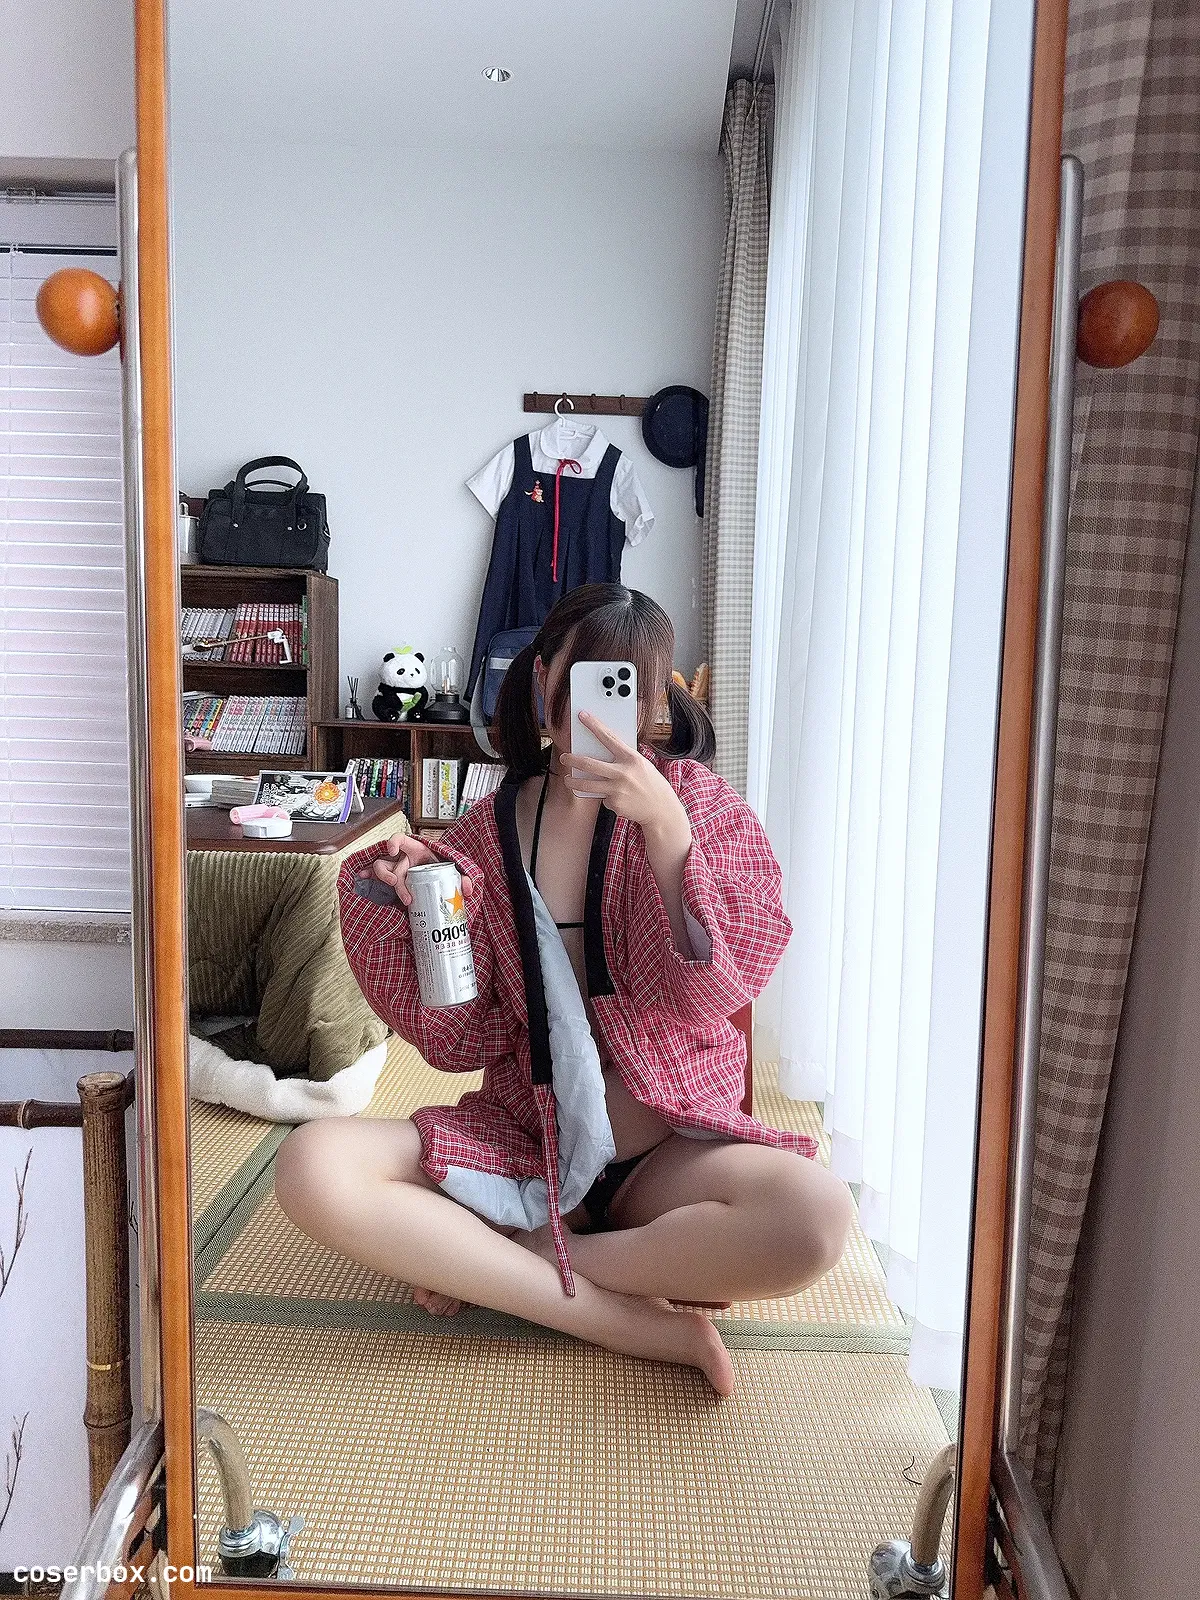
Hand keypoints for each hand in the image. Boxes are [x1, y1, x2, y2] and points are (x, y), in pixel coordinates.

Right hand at [372, 832, 475, 906]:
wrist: (440, 880)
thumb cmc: (442, 869)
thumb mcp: (452, 869)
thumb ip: (463, 876)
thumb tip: (467, 888)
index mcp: (415, 849)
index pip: (401, 838)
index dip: (393, 842)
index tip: (393, 851)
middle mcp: (402, 858)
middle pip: (388, 860)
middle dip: (388, 872)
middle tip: (396, 883)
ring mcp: (396, 869)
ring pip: (381, 869)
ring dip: (382, 878)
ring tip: (393, 889)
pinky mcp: (394, 880)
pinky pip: (377, 877)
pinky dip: (368, 876)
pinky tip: (362, 878)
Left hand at [559, 711, 690, 840]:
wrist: (661, 808)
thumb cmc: (650, 783)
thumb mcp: (641, 765)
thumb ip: (623, 759)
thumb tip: (600, 753)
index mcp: (631, 758)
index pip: (608, 738)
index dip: (594, 725)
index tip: (582, 716)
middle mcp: (623, 772)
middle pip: (589, 764)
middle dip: (572, 760)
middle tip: (564, 758)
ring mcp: (617, 789)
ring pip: (587, 785)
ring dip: (573, 782)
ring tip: (568, 780)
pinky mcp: (614, 803)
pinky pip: (603, 798)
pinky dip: (607, 798)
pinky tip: (619, 799)